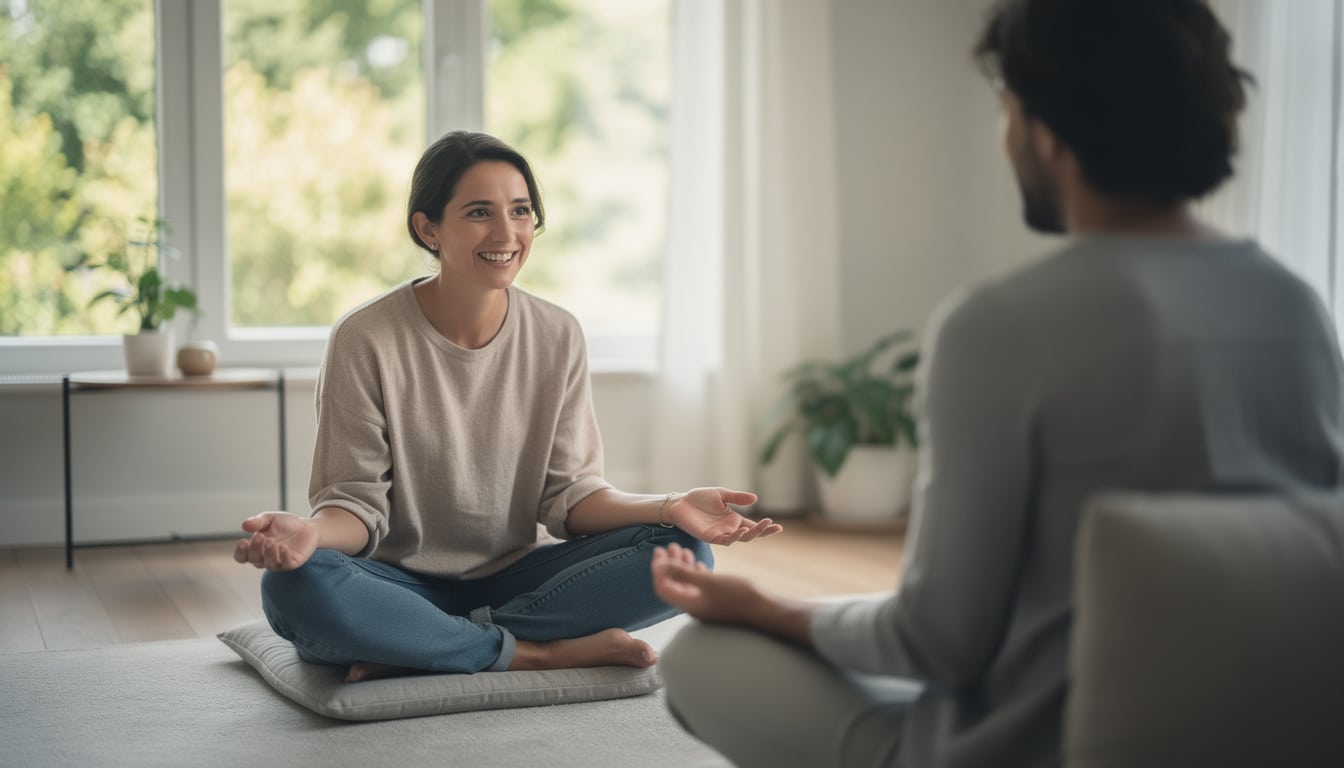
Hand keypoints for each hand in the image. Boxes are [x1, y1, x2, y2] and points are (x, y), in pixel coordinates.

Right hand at [233, 511, 318, 570]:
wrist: (308, 526)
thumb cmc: (285, 524)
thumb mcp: (270, 519)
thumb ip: (258, 522)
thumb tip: (244, 525)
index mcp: (255, 548)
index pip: (241, 556)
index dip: (240, 552)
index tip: (243, 541)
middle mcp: (265, 558)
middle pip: (254, 560)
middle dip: (256, 549)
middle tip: (261, 536)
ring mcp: (279, 562)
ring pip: (269, 564)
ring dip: (269, 554)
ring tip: (272, 542)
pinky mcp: (293, 563)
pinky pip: (286, 564)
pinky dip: (284, 557)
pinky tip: (284, 547)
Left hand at [651, 542, 762, 624]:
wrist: (766, 609)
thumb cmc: (739, 596)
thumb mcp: (709, 582)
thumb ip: (684, 573)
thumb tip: (661, 565)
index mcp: (689, 604)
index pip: (663, 588)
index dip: (658, 570)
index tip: (659, 552)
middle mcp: (694, 607)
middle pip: (673, 585)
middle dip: (668, 565)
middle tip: (668, 547)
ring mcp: (705, 605)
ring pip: (686, 584)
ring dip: (682, 566)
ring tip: (682, 549)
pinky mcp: (716, 602)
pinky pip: (699, 587)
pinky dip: (695, 573)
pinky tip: (698, 563)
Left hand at [666, 487, 781, 544]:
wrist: (680, 503)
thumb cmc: (699, 498)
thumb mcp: (721, 494)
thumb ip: (737, 498)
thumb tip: (755, 498)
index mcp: (733, 519)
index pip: (753, 526)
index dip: (765, 527)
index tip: (777, 526)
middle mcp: (729, 529)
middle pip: (750, 534)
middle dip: (763, 531)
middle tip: (774, 527)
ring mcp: (721, 534)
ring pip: (740, 538)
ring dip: (752, 533)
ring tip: (762, 526)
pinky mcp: (711, 538)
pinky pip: (726, 540)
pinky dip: (735, 536)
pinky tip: (742, 530)